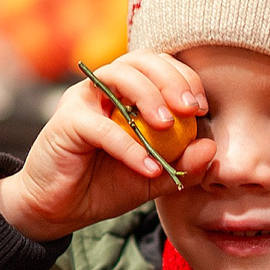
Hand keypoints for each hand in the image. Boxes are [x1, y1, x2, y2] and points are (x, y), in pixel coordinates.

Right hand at [0, 52, 216, 242]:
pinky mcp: (66, 122)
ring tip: (169, 127)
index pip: (159, 66)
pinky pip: (101, 126)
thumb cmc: (105, 186)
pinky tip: (148, 167)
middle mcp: (104, 87)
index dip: (184, 78)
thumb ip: (182, 165)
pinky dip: (129, 146)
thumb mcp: (154, 178)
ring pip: (118, 75)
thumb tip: (210, 148)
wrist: (59, 209)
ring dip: (149, 96)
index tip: (201, 109)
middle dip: (171, 79)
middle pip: (140, 59)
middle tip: (191, 110)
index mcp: (126, 92)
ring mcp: (83, 100)